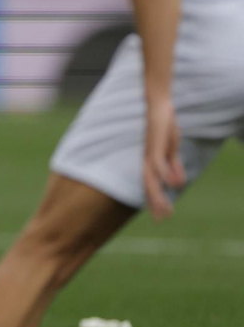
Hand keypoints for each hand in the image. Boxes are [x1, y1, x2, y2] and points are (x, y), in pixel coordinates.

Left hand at [142, 91, 185, 220]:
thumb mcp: (171, 150)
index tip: (160, 218)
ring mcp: (150, 152)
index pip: (151, 185)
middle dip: (154, 202)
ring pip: (151, 177)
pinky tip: (171, 184)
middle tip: (160, 220)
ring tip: (164, 208)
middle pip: (148, 185)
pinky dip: (164, 173)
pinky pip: (159, 161)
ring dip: (157, 193)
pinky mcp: (155, 144)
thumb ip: (173, 167)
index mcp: (150, 162)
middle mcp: (147, 159)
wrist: (158, 107)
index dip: (154, 201)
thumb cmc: (163, 128)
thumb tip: (177, 184)